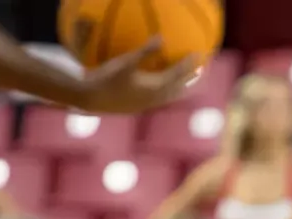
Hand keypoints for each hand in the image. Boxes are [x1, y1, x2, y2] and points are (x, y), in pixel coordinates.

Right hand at [77, 39, 200, 113]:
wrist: (89, 99)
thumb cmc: (106, 79)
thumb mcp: (125, 62)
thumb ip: (145, 51)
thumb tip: (161, 37)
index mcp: (154, 87)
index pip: (178, 75)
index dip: (189, 65)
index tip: (199, 55)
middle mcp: (154, 99)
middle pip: (179, 89)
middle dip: (191, 80)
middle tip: (202, 71)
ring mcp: (146, 105)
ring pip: (170, 97)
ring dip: (181, 88)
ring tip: (188, 82)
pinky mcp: (138, 108)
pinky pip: (159, 99)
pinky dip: (167, 92)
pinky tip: (161, 87)